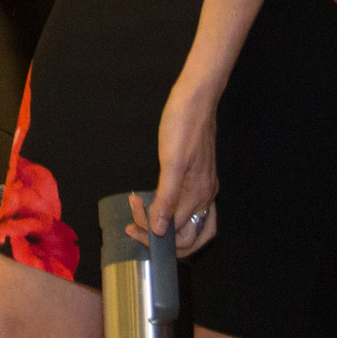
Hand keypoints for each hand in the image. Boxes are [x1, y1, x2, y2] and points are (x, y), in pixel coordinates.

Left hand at [133, 75, 220, 257]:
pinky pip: (191, 209)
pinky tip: (160, 206)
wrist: (196, 99)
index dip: (150, 232)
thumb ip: (166, 198)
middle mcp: (206, 196)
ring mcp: (205, 188)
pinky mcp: (201, 178)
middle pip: (188, 238)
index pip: (174, 232)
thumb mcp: (171, 161)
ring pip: (192, 226)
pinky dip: (175, 215)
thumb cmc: (182, 125)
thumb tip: (159, 230)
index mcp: (199, 195)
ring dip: (169, 230)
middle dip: (160, 236)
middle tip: (134, 223)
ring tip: (146, 220)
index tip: (130, 223)